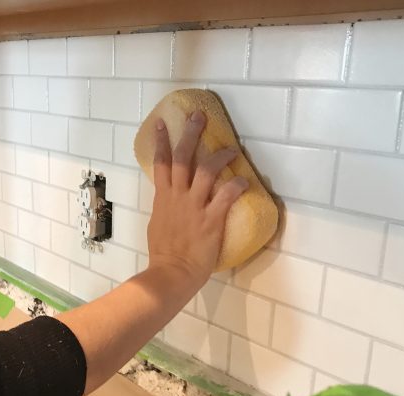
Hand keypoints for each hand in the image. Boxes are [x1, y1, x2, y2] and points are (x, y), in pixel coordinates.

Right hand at [147, 111, 248, 286]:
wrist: (171, 272)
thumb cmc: (164, 253)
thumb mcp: (158, 224)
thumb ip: (165, 208)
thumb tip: (170, 201)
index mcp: (163, 198)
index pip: (160, 163)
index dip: (162, 141)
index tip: (164, 123)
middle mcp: (177, 196)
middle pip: (183, 157)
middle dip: (191, 134)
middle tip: (198, 116)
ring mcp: (194, 206)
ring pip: (206, 171)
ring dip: (220, 155)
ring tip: (232, 147)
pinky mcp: (211, 218)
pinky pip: (226, 195)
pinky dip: (237, 186)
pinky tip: (245, 182)